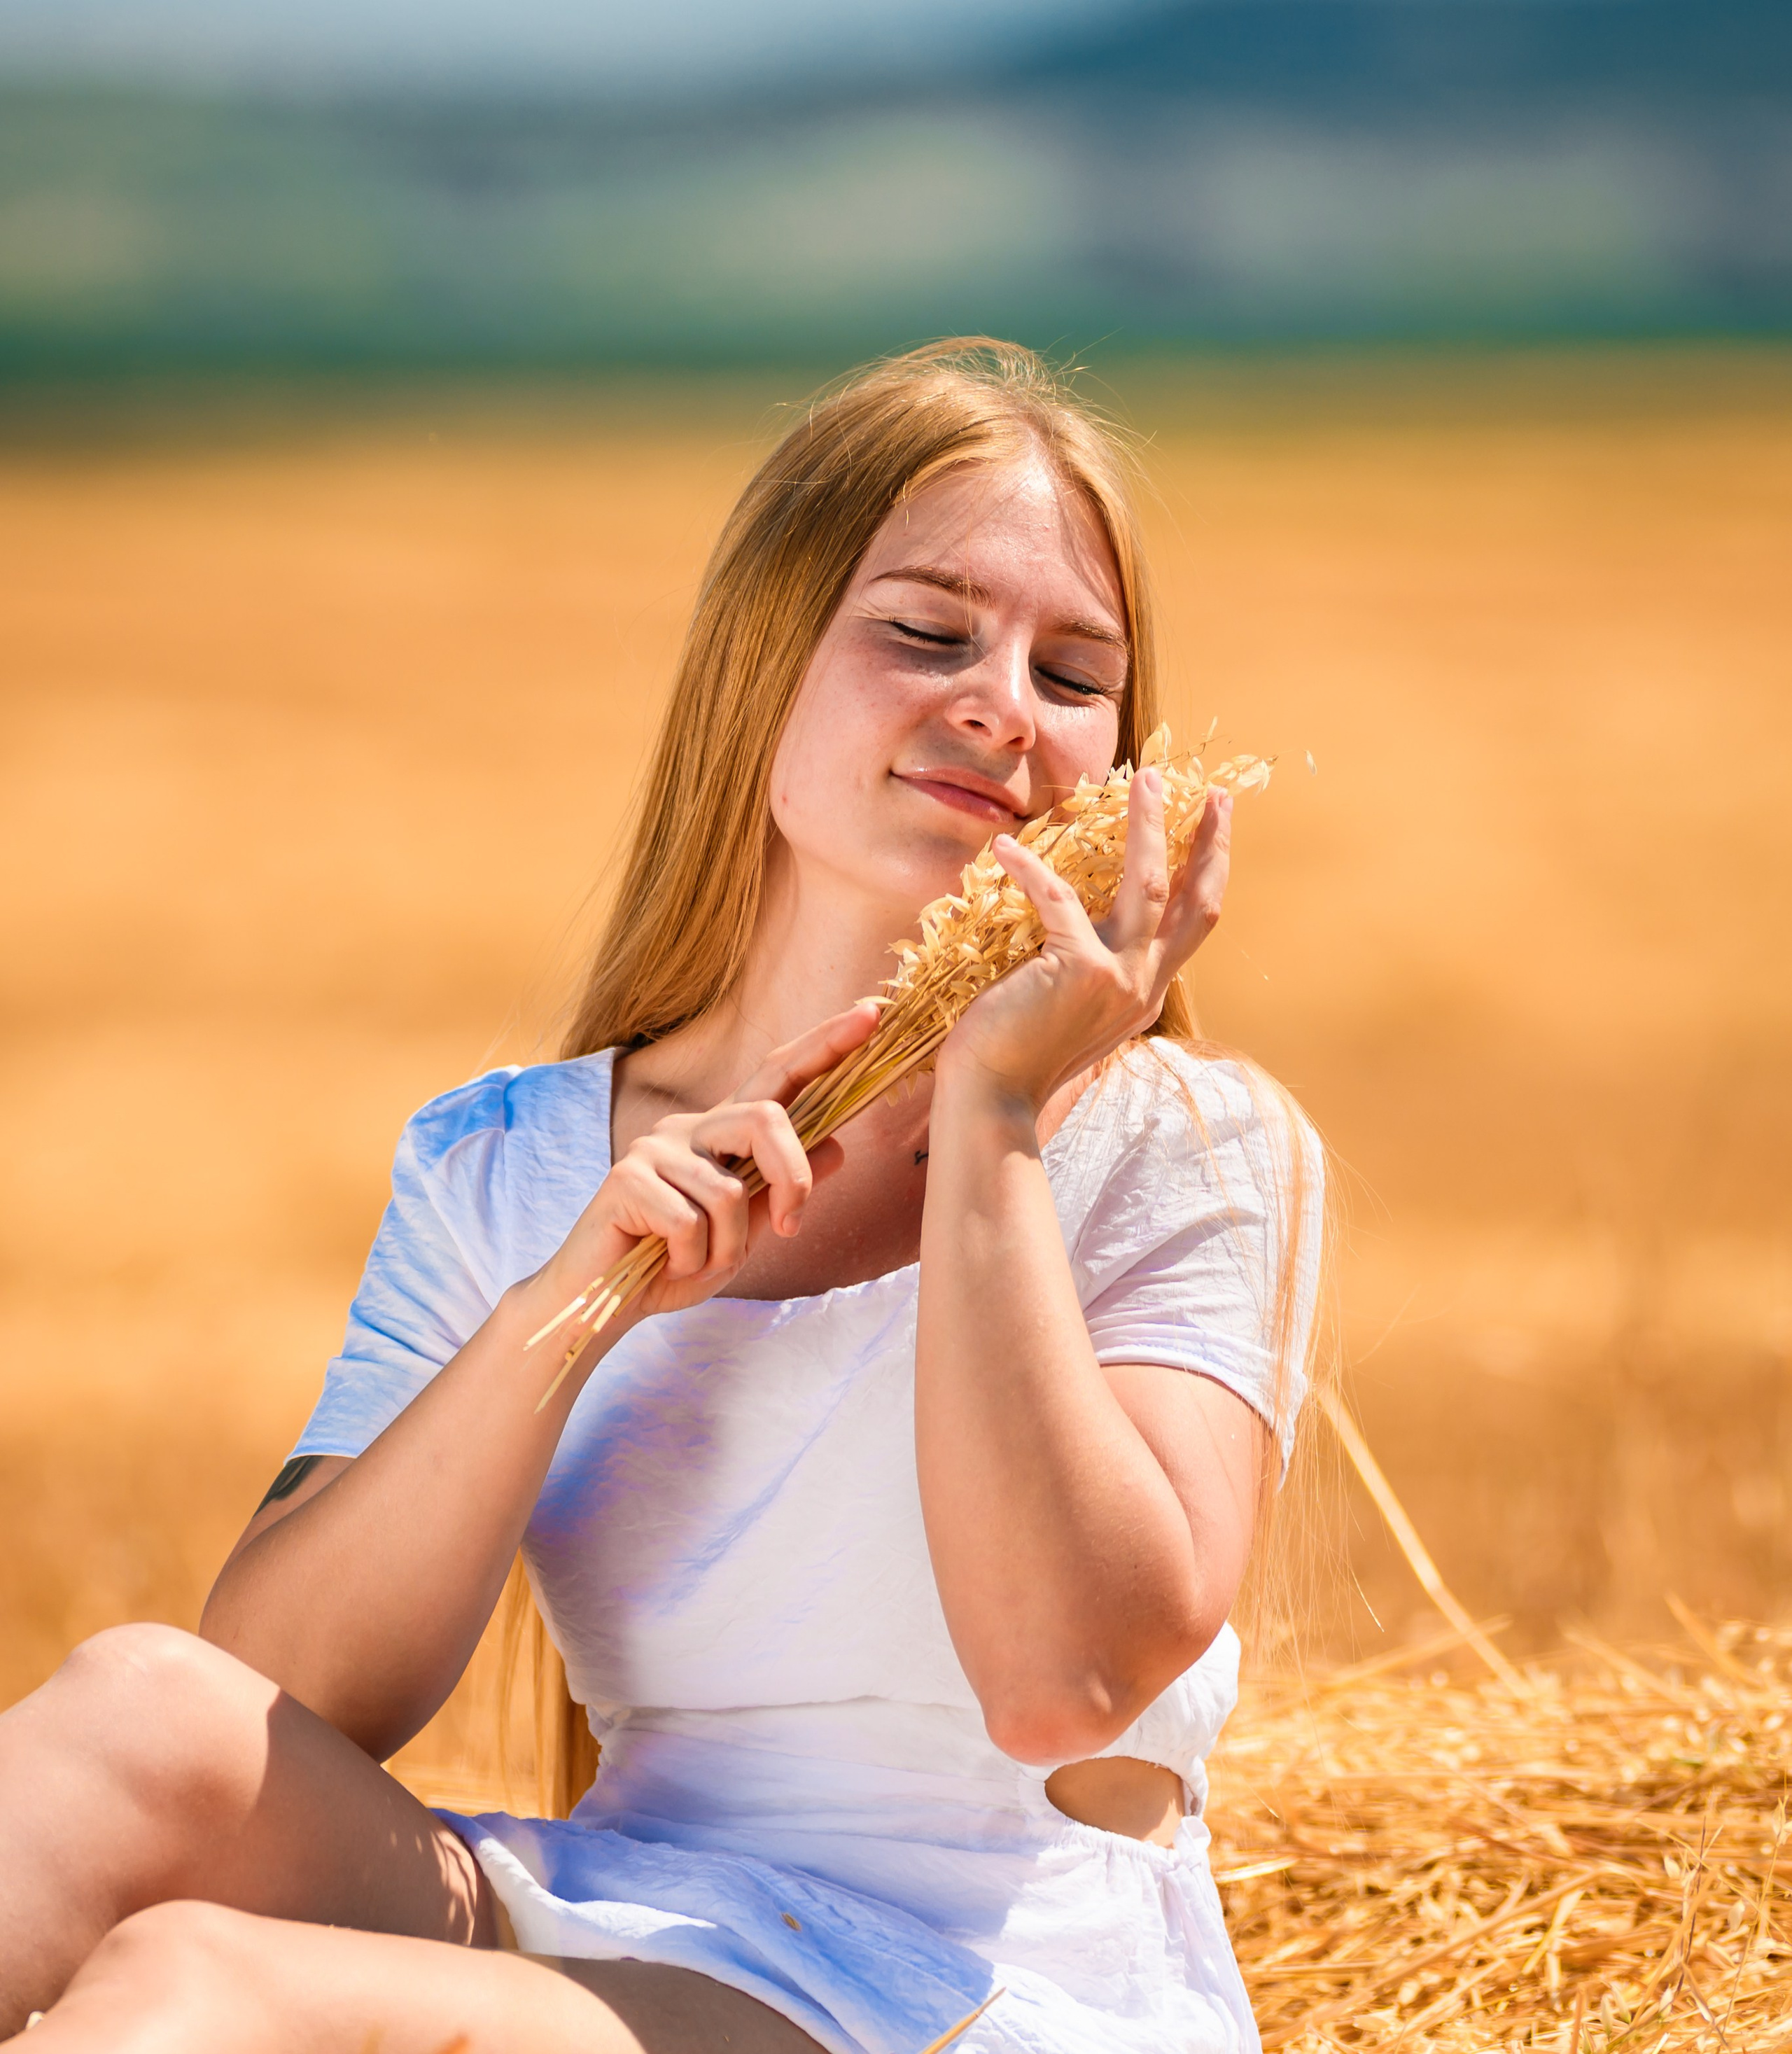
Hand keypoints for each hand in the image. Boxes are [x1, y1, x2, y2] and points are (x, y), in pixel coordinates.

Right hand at [524, 1002, 878, 1331]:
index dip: (825, 1043)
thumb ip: (782, 1189)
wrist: (603, 1302)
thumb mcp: (744, 1230)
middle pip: (766, 1119)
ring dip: (727, 1247)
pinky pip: (690, 1222)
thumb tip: (838, 1148)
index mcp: (722, 1133)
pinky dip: (692, 1260)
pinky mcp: (627, 1177)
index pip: (779, 1074)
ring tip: (698, 1261)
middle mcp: (689, 1128)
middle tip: (788, 1227)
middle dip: (791, 1179)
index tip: (872, 1010)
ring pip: (730, 1191)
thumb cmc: (672, 1264)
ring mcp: (655, 1148)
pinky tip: (665, 1264)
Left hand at [936, 770, 1231, 1110]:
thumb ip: (1093, 973)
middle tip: (1213, 794)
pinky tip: (1004, 849)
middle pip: (1197, 902)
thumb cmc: (1016, 1053)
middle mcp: (1144, 987)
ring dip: (1148, 827)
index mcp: (1145, 995)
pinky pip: (1060, 899)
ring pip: (1150, 886)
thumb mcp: (1072, 1011)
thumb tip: (1081, 928)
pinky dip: (1030, 869)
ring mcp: (1120, 979)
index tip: (1211, 829)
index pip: (1191, 925)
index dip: (1205, 873)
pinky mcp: (1081, 970)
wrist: (991, 1099)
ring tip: (1144, 780)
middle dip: (1209, 843)